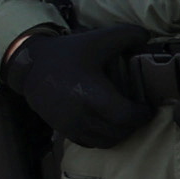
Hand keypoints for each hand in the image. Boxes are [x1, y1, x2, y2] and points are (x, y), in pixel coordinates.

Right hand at [3, 26, 158, 149]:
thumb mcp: (97, 39)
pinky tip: (107, 125)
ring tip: (126, 119)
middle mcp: (81, 115)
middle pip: (118, 132)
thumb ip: (127, 34)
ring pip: (105, 142)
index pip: (125, 117)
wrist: (31, 67)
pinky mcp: (62, 130)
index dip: (142, 115)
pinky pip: (89, 143)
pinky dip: (103, 138)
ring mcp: (71, 125)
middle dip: (135, 125)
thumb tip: (147, 36)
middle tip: (141, 113)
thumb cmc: (67, 53)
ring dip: (120, 133)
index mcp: (92, 94)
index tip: (148, 107)